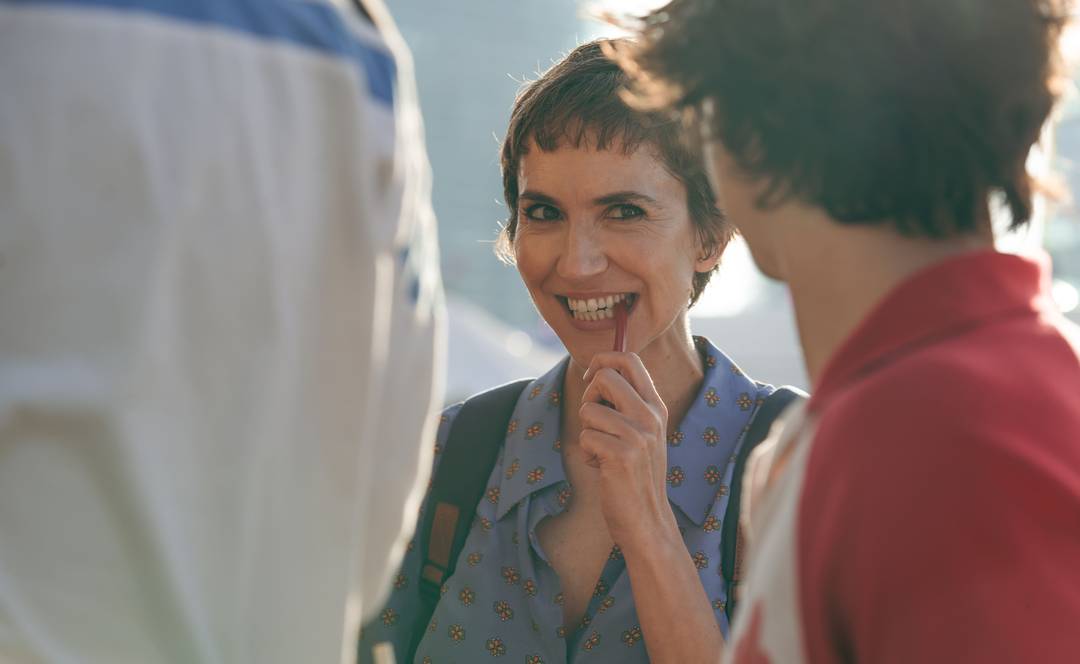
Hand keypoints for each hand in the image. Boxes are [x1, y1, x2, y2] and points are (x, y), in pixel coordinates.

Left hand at [579, 351, 678, 550]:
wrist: (648, 520)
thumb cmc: (636, 475)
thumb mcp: (642, 433)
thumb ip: (627, 404)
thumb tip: (597, 372)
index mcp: (656, 406)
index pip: (629, 359)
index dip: (603, 360)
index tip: (591, 379)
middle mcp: (651, 416)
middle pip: (605, 376)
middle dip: (589, 396)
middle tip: (595, 420)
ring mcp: (638, 435)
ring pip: (588, 410)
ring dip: (587, 432)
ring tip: (602, 452)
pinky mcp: (622, 455)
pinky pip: (585, 437)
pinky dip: (586, 453)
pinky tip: (602, 468)